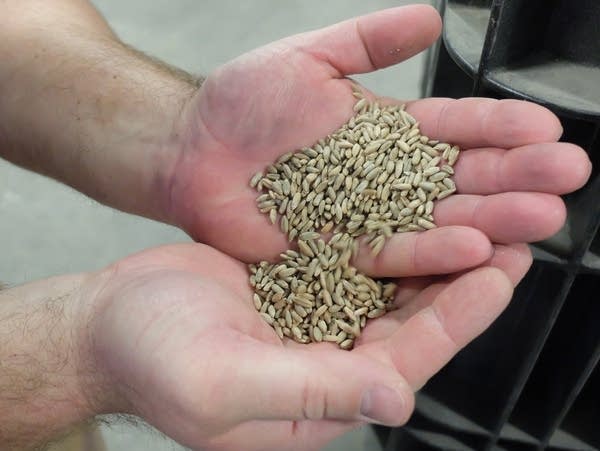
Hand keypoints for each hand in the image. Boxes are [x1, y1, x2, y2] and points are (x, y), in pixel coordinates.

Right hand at [83, 240, 530, 450]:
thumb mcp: (223, 385)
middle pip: (411, 321)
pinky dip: (389, 236)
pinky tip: (413, 205)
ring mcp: (316, 320)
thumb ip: (308, 393)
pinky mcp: (301, 284)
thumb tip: (396, 401)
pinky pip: (358, 261)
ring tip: (478, 211)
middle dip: (462, 280)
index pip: (406, 360)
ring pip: (391, 288)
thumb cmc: (151, 359)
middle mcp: (328, 361)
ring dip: (434, 252)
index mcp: (319, 398)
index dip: (455, 319)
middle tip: (510, 232)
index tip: (500, 273)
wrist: (112, 321)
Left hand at [166, 5, 590, 273]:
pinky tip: (474, 250)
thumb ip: (368, 41)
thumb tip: (431, 18)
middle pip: (458, 179)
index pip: (453, 129)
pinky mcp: (337, 254)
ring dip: (489, 219)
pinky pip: (389, 254)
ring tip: (542, 219)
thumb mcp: (307, 57)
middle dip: (514, 178)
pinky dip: (430, 252)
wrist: (191, 150)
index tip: (546, 131)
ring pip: (436, 220)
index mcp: (385, 132)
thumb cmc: (240, 103)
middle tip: (569, 178)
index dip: (499, 129)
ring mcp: (363, 219)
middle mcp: (383, 181)